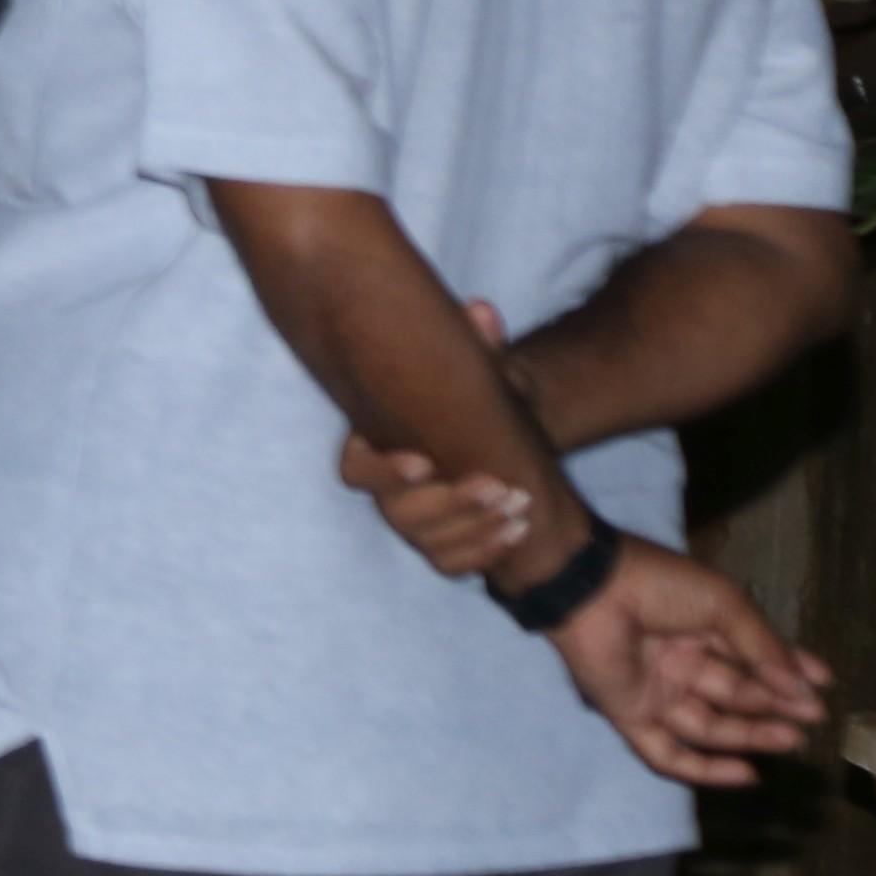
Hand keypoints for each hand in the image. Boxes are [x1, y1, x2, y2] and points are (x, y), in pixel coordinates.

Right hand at [334, 302, 559, 575]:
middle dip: (448, 502)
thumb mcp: (488, 375)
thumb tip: (480, 310)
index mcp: (379, 446)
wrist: (513, 455)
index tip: (424, 461)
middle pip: (397, 511)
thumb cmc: (485, 409)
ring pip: (426, 541)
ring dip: (473, 525)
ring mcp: (412, 524)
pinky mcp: (441, 549)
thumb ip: (481, 346)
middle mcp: (387, 491)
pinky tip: (516, 531)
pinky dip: (483, 551)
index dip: (385, 470)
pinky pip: (451, 564)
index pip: (356, 469)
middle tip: (497, 485)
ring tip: (518, 504)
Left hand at [541, 535, 832, 788]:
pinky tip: (747, 774)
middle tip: (813, 717)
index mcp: (700, 627)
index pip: (752, 656)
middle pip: (736, 694)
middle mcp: (679, 661)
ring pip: (711, 726)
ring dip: (752, 735)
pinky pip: (668, 754)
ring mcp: (655, 691)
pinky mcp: (629, 715)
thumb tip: (802, 687)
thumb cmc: (660, 585)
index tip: (824, 683)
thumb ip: (763, 647)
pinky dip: (706, 770)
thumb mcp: (725, 606)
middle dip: (775, 705)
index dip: (789, 670)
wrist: (592, 588)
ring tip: (793, 739)